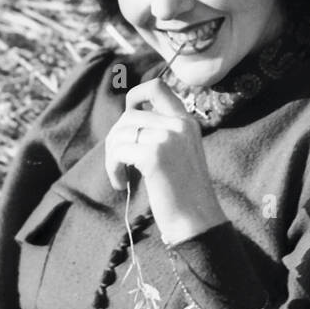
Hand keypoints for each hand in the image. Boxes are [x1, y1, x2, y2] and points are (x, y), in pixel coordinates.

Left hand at [104, 79, 227, 243]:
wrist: (197, 221)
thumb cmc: (183, 194)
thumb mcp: (178, 153)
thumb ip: (160, 133)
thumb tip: (126, 121)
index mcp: (187, 122)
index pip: (157, 86)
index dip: (135, 95)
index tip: (128, 120)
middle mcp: (180, 124)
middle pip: (129, 114)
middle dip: (116, 138)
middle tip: (119, 162)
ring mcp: (168, 138)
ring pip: (121, 132)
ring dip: (112, 155)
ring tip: (120, 176)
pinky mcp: (154, 155)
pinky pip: (118, 151)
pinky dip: (113, 167)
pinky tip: (121, 183)